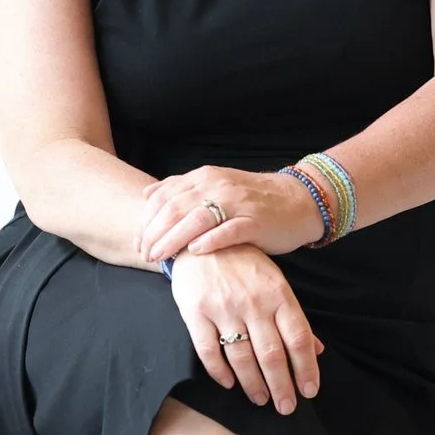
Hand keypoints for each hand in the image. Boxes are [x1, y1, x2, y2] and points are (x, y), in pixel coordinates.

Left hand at [137, 165, 323, 262]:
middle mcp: (217, 185)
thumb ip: (182, 189)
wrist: (297, 200)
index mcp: (204, 177)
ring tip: (160, 258)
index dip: (146, 220)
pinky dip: (209, 240)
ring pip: (196, 219)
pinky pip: (228, 230)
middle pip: (175, 209)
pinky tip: (195, 252)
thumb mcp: (214, 186)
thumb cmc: (251, 200)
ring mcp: (237, 202)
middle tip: (145, 254)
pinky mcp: (255, 221)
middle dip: (154, 234)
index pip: (164, 196)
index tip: (137, 240)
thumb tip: (148, 194)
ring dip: (173, 240)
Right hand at [168, 246, 323, 412]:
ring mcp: (223, 307)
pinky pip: (208, 350)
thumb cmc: (244, 264)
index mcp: (278, 294)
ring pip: (241, 357)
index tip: (309, 391)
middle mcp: (253, 302)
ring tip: (261, 399)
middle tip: (286, 408)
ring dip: (253, 384)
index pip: (298, 338)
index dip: (306, 369)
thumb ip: (294, 318)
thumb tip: (318, 350)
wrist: (201, 237)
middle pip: (272, 354)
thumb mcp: (275, 283)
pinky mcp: (195, 311)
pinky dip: (219, 372)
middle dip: (281, 386)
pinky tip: (229, 384)